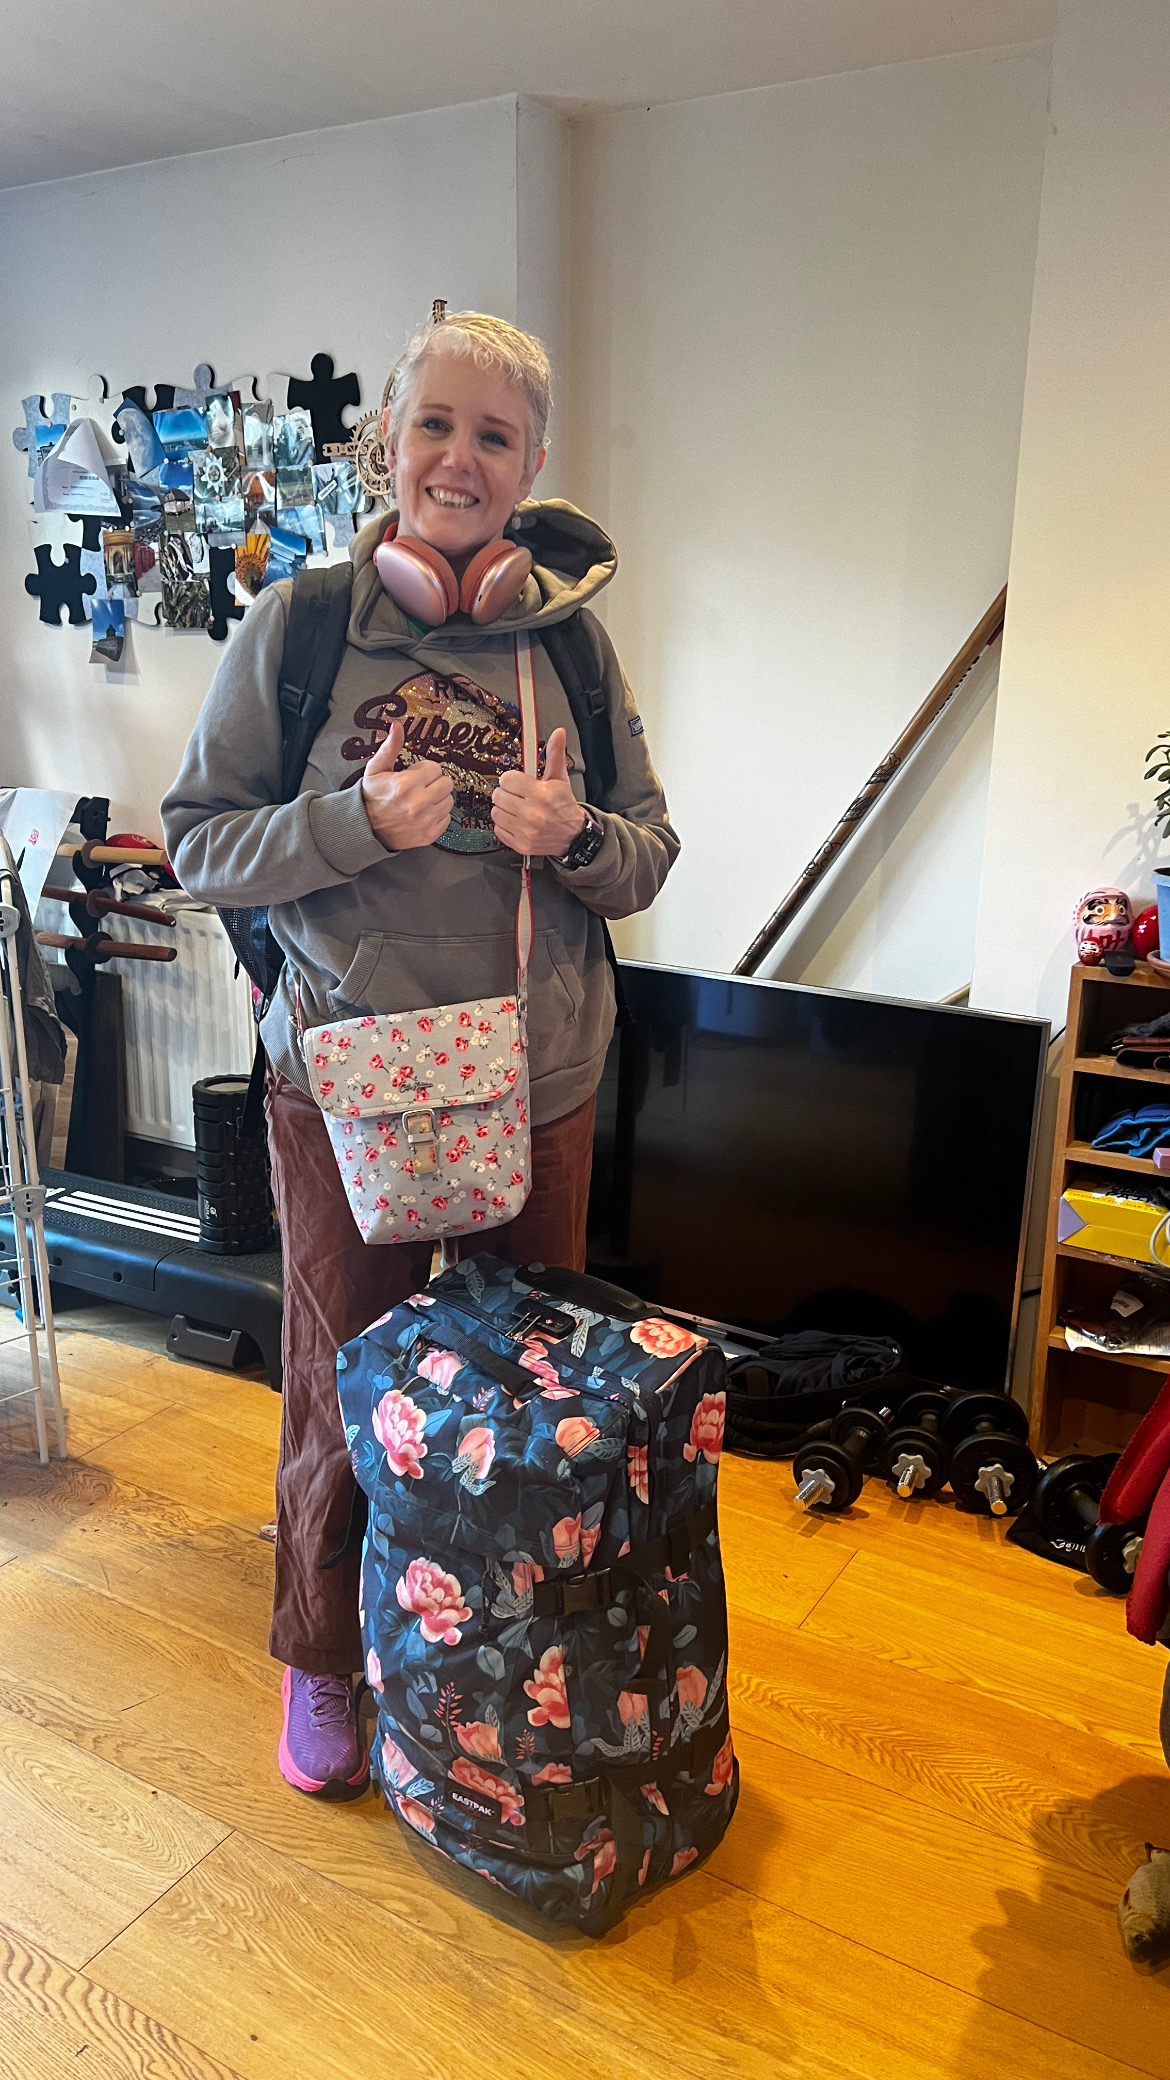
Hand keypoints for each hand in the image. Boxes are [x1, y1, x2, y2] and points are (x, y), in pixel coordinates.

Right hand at [360, 721, 453, 849]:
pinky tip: (422, 814)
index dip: (424, 770)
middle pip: (446, 783)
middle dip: (434, 783)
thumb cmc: (371, 797)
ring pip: (448, 801)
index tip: (414, 776)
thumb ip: (390, 747)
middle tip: (420, 787)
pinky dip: (437, 816)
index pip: (435, 768)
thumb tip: (397, 726)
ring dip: (437, 799)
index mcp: (406, 784)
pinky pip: (447, 818)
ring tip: (420, 801)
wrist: (365, 829)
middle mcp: (418, 803)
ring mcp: (425, 820)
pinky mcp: (429, 834)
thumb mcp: (376, 769)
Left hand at [491, 728, 586, 856]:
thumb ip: (554, 755)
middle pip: (499, 796)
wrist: (574, 835)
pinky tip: (516, 821)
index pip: (507, 780)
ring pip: (496, 813)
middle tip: (517, 796)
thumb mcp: (560, 779)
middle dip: (506, 793)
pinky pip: (498, 829)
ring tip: (516, 808)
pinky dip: (504, 825)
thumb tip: (558, 733)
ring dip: (503, 809)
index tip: (517, 782)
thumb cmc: (564, 806)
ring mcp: (526, 831)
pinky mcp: (521, 845)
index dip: (511, 779)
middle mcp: (532, 814)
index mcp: (541, 795)